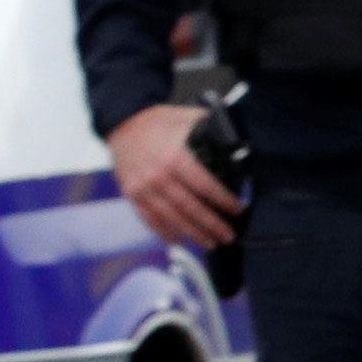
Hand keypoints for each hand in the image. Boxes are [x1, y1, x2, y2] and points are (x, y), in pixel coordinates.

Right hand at [104, 105, 241, 252]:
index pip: (205, 185)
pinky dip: (164, 232)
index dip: (223, 200)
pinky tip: (178, 241)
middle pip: (190, 208)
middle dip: (212, 225)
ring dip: (192, 233)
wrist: (124, 123)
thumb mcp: (188, 118)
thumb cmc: (159, 122)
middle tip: (229, 236)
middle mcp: (158, 176)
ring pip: (171, 218)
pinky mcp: (132, 195)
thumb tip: (237, 141)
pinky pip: (149, 219)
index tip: (238, 209)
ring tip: (210, 243)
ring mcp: (143, 188)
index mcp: (175, 157)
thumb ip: (211, 129)